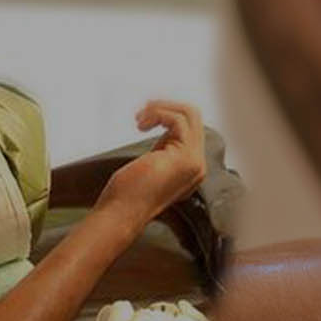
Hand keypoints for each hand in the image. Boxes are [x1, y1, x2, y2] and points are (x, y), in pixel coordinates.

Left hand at [98, 101, 206, 220]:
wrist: (122, 213)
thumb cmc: (127, 194)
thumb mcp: (151, 165)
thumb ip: (164, 150)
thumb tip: (163, 127)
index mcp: (190, 169)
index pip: (191, 129)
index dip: (167, 117)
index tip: (145, 118)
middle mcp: (197, 166)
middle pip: (194, 117)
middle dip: (166, 107)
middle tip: (142, 112)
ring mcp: (194, 161)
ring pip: (190, 114)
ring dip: (160, 108)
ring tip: (139, 119)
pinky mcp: (185, 157)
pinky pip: (178, 120)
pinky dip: (158, 114)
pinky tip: (142, 124)